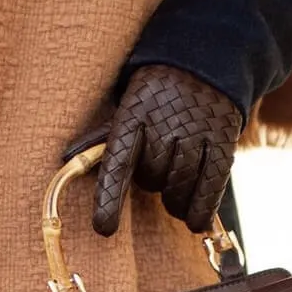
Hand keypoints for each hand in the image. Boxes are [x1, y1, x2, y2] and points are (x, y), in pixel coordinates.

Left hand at [92, 64, 241, 235]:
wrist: (202, 63)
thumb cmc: (155, 94)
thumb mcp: (128, 104)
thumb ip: (104, 134)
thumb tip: (67, 157)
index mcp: (134, 112)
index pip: (118, 160)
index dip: (110, 197)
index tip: (104, 228)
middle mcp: (166, 121)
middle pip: (151, 178)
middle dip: (150, 182)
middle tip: (156, 167)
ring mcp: (198, 130)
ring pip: (179, 187)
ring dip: (173, 201)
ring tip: (173, 191)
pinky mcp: (224, 139)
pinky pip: (212, 186)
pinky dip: (201, 209)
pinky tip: (194, 220)